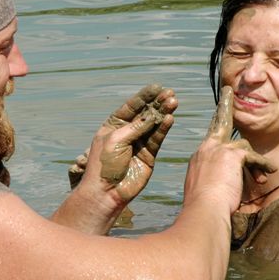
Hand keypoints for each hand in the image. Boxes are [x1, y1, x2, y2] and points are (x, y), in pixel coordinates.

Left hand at [69, 84, 176, 204]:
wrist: (107, 192)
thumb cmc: (104, 164)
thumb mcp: (116, 140)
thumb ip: (135, 127)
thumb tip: (152, 114)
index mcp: (113, 126)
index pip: (130, 107)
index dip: (143, 97)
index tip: (156, 87)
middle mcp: (126, 133)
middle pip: (144, 114)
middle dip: (156, 103)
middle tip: (170, 93)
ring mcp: (138, 144)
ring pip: (153, 125)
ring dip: (163, 113)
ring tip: (174, 102)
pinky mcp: (148, 156)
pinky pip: (157, 139)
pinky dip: (163, 129)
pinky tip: (170, 118)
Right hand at [184, 86, 276, 210]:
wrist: (203, 211)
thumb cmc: (205, 209)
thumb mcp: (205, 191)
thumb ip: (215, 180)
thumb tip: (225, 183)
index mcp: (199, 157)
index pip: (210, 138)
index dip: (215, 127)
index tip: (216, 117)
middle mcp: (206, 148)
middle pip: (219, 123)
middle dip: (224, 105)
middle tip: (228, 91)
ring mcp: (218, 148)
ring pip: (244, 146)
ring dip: (255, 164)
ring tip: (261, 179)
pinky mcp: (232, 154)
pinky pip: (254, 157)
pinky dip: (262, 166)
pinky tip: (268, 172)